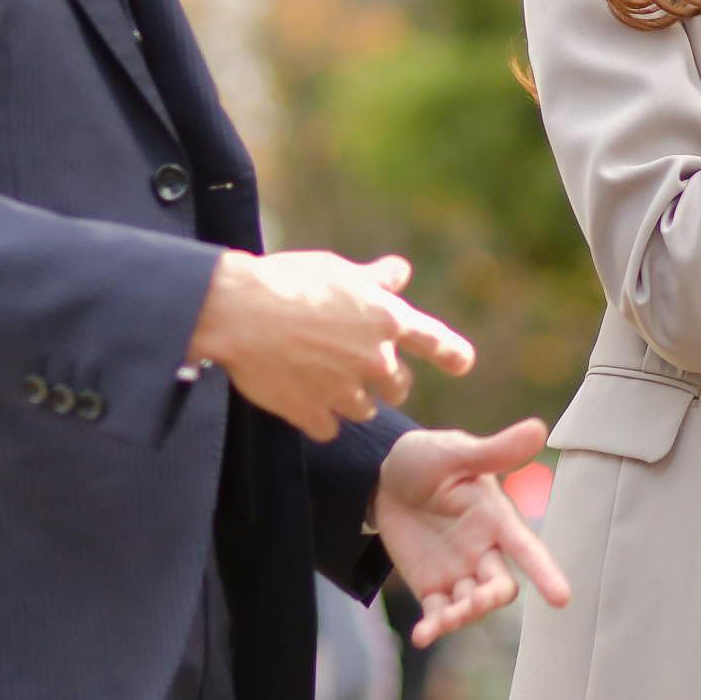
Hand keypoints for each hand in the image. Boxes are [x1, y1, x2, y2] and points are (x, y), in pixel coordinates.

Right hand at [195, 250, 475, 439]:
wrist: (238, 311)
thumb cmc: (286, 281)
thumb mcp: (336, 271)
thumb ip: (374, 280)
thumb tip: (401, 271)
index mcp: (386, 319)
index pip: (434, 341)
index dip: (451, 353)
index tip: (462, 363)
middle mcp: (375, 358)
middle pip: (398, 387)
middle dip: (384, 382)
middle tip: (356, 369)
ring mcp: (345, 390)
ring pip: (364, 410)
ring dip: (350, 400)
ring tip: (319, 378)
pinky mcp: (313, 414)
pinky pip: (328, 429)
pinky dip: (318, 419)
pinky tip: (300, 400)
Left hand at [369, 415, 570, 645]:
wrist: (383, 477)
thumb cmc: (427, 458)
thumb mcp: (455, 453)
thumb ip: (493, 451)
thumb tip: (538, 428)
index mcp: (495, 519)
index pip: (526, 548)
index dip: (545, 572)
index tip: (562, 599)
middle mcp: (483, 550)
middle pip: (500, 585)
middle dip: (492, 598)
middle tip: (474, 601)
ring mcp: (458, 571)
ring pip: (471, 605)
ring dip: (462, 616)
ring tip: (440, 622)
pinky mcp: (431, 586)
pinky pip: (437, 613)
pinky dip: (433, 628)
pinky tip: (423, 636)